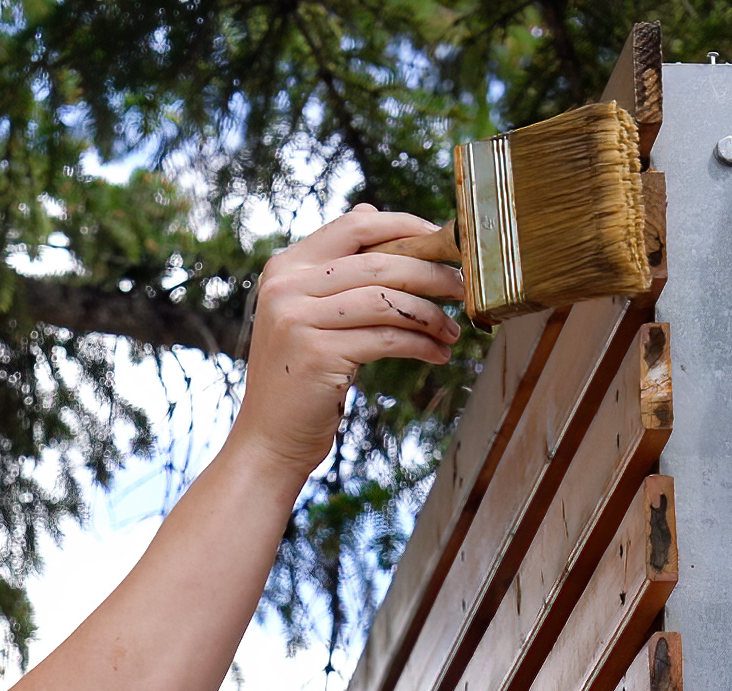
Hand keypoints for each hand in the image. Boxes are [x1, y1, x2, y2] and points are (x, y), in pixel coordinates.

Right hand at [234, 205, 465, 480]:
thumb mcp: (307, 312)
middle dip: (431, 272)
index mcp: (285, 268)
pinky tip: (437, 355)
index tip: (440, 240)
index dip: (404, 226)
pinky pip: (387, 338)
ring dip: (431, 314)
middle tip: (463, 286)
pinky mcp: (318, 354)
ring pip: (387, 300)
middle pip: (379, 262)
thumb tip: (369, 210)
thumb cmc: (299, 376)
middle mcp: (286, 288)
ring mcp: (298, 320)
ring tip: (451, 330)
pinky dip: (421, 344)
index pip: (353, 228)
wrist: (269, 438)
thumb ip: (334, 266)